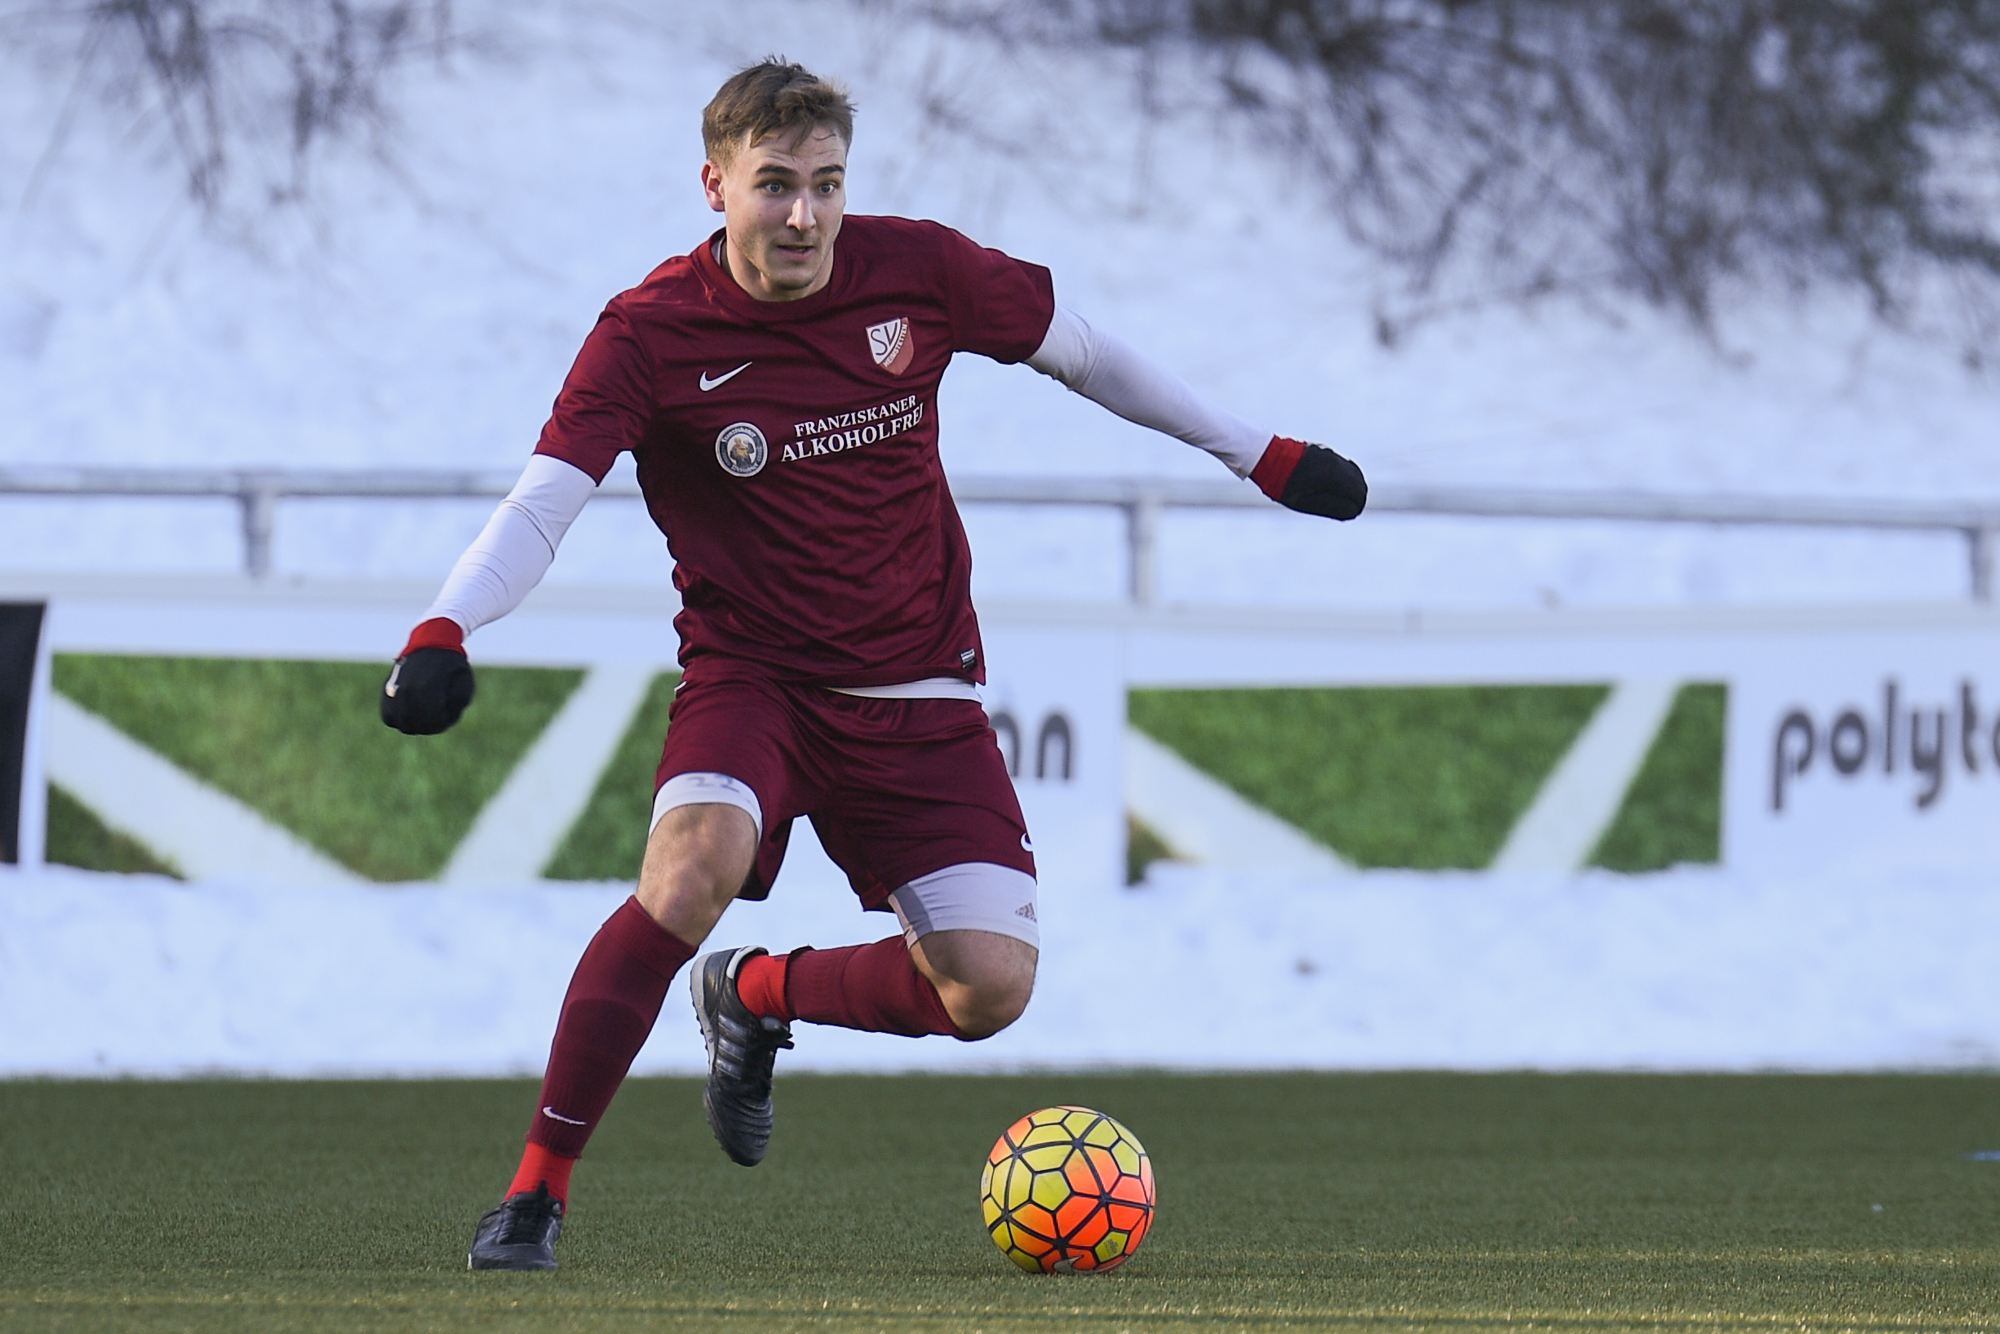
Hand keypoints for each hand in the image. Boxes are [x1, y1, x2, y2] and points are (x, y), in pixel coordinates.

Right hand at [381, 618, 474, 734]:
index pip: (434, 722)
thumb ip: (459, 701)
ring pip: (402, 724)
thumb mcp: (465, 680)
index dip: (442, 724)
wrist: (431, 642)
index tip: (446, 718)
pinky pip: (388, 716)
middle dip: (429, 726)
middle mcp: (409, 689)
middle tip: (436, 718)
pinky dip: (398, 720)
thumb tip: (446, 717)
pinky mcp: (387, 691)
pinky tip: (410, 714)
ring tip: (424, 716)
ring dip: (414, 725)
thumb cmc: (452, 664)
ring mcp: (396, 690)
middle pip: (417, 726)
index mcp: (429, 686)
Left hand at [1250, 436, 1366, 519]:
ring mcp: (1330, 454)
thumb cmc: (1281, 484)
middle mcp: (1334, 462)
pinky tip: (1335, 486)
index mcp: (1331, 476)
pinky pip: (1343, 464)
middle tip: (1349, 508)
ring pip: (1353, 471)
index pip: (1357, 493)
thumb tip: (1352, 512)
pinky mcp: (1324, 451)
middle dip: (1358, 496)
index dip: (1357, 507)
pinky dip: (1345, 476)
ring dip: (1352, 485)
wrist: (1266, 456)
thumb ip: (1329, 507)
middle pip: (1359, 482)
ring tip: (1342, 499)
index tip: (1352, 514)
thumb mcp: (1303, 502)